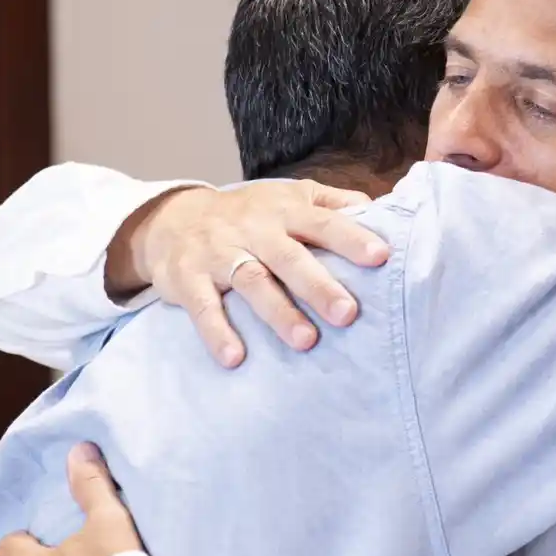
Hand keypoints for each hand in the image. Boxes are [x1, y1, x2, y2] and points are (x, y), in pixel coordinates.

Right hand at [107, 179, 391, 366]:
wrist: (172, 218)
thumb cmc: (249, 214)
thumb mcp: (290, 196)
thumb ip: (334, 203)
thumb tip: (384, 210)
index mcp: (285, 211)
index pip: (323, 223)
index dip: (351, 238)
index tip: (381, 258)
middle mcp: (254, 229)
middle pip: (290, 257)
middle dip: (319, 286)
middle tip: (348, 315)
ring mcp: (220, 253)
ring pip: (251, 281)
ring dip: (278, 313)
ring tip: (305, 342)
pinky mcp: (188, 278)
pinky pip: (203, 307)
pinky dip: (217, 332)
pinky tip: (235, 358)